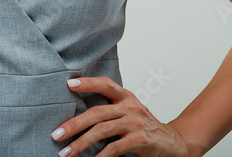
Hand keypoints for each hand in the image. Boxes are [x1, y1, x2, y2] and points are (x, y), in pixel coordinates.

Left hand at [50, 76, 196, 156]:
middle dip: (74, 124)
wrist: (174, 143)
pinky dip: (100, 156)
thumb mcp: (129, 112)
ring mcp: (136, 122)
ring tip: (66, 152)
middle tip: (56, 134)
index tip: (69, 84)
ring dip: (81, 143)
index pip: (105, 84)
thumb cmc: (146, 128)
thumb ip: (110, 110)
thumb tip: (78, 116)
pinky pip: (114, 148)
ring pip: (102, 131)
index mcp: (126, 97)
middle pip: (97, 112)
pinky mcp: (141, 140)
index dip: (87, 83)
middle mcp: (130, 106)